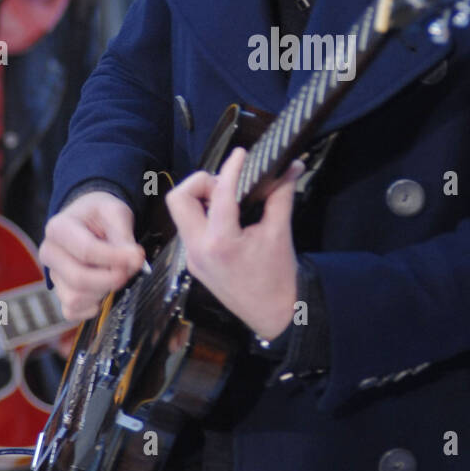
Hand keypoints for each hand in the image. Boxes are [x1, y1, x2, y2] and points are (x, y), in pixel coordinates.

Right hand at [39, 192, 144, 321]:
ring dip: (103, 291)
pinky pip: (72, 311)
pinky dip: (91, 307)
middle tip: (130, 270)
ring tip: (115, 275)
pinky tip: (104, 291)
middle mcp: (49, 253)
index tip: (137, 257)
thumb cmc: (100, 215)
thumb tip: (134, 260)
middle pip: (79, 278)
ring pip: (75, 298)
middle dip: (111, 278)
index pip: (86, 250)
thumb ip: (124, 236)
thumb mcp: (115, 212)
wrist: (88, 220)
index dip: (115, 258)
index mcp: (58, 228)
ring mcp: (53, 275)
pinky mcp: (59, 292)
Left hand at [165, 147, 303, 340]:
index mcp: (221, 242)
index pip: (221, 193)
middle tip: (227, 186)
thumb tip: (290, 166)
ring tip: (230, 201)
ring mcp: (193, 257)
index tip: (241, 155)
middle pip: (179, 199)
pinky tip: (228, 218)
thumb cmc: (279, 278)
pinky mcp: (194, 262)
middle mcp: (199, 250)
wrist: (274, 315)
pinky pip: (190, 228)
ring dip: (202, 199)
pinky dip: (205, 215)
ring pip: (181, 213)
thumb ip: (281, 194)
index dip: (231, 168)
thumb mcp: (280, 232)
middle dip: (201, 183)